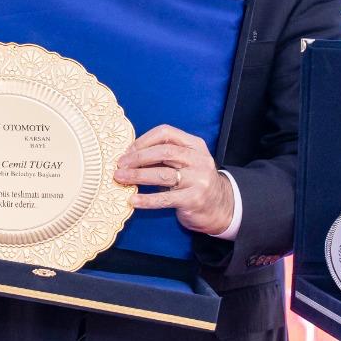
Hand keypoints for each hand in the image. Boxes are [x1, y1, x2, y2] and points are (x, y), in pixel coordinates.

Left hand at [113, 125, 233, 235]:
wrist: (220, 207)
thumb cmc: (194, 182)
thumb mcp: (186, 163)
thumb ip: (164, 156)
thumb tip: (130, 155)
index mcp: (195, 145)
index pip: (166, 132)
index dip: (144, 140)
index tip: (128, 151)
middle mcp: (199, 159)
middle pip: (164, 151)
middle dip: (138, 157)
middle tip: (120, 165)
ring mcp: (198, 180)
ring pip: (163, 174)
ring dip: (137, 176)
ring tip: (120, 178)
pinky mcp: (194, 199)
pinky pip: (165, 199)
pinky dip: (147, 200)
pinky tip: (133, 200)